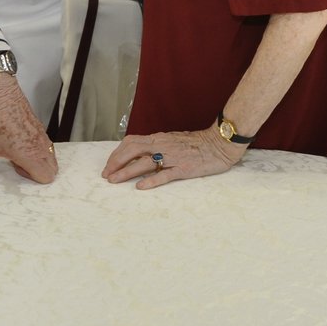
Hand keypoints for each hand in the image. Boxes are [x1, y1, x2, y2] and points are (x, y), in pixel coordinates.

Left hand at [0, 73, 56, 183]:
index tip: (17, 169)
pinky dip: (38, 149)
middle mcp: (40, 146)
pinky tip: (20, 141)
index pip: (46, 177)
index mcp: (30, 154)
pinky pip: (47, 145)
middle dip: (38, 172)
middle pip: (52, 170)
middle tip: (19, 164)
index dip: (32, 178)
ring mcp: (42, 136)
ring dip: (39, 160)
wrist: (1, 94)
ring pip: (51, 157)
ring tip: (19, 152)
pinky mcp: (40, 128)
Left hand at [102, 127, 244, 189]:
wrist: (219, 143)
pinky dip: (151, 181)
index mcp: (160, 138)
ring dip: (127, 171)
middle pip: (133, 150)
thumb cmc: (198, 143)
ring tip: (114, 180)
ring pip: (144, 163)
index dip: (117, 153)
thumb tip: (141, 154)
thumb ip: (158, 145)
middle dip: (116, 162)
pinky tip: (140, 187)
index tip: (109, 164)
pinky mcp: (184, 169)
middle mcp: (163, 145)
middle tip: (107, 174)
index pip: (132, 142)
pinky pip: (164, 175)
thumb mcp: (173, 140)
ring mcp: (173, 157)